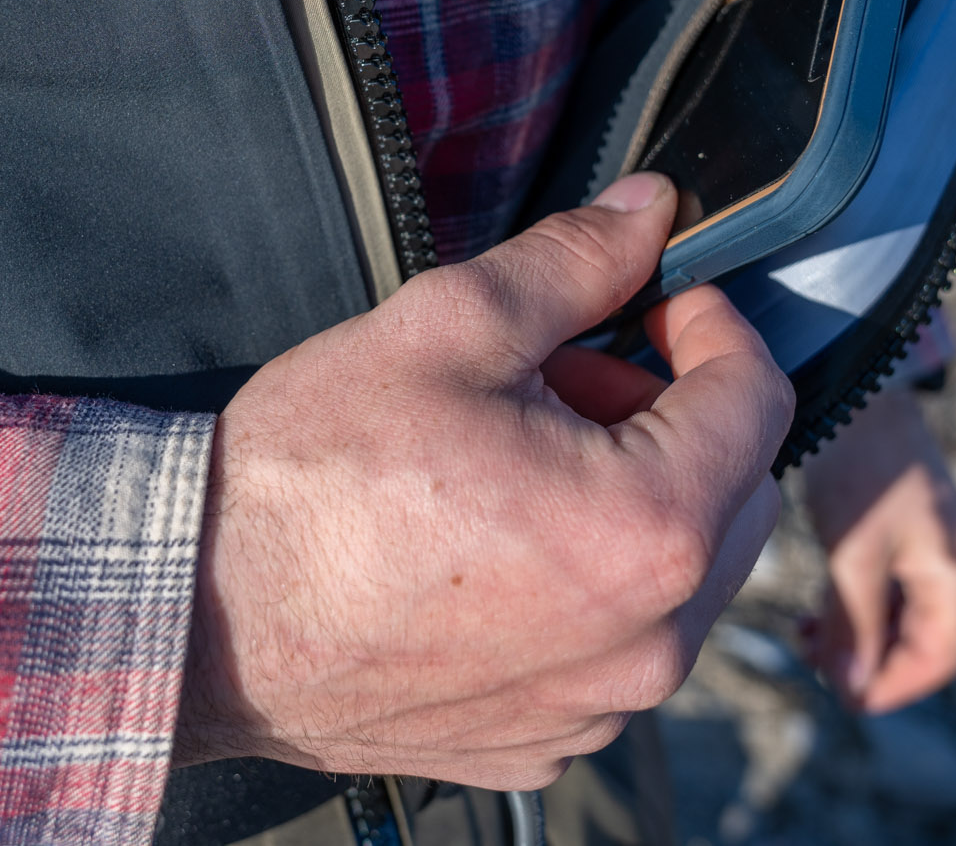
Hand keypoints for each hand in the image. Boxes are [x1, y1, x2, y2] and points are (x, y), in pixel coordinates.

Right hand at [176, 172, 793, 788]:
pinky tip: (493, 545)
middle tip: (569, 373)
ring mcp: (595, 709)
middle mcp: (647, 643)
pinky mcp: (542, 744)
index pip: (757, 399)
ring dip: (631, 500)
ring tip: (518, 456)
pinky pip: (613, 649)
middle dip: (673, 415)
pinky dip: (587, 586)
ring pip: (679, 578)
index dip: (711, 323)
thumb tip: (649, 211)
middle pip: (734, 494)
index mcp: (647, 531)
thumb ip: (573, 262)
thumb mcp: (447, 328)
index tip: (655, 298)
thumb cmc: (310, 478)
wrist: (197, 616)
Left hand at [799, 386, 955, 713]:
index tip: (839, 695)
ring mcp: (937, 549)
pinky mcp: (910, 532)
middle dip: (869, 664)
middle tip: (810, 660)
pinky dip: (858, 608)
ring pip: (903, 620)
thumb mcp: (854, 555)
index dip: (890, 688)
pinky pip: (892, 591)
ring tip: (806, 636)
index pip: (937, 661)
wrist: (857, 391)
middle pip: (922, 645)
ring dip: (860, 638)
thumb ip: (856, 626)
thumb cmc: (861, 471)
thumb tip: (853, 690)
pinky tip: (819, 609)